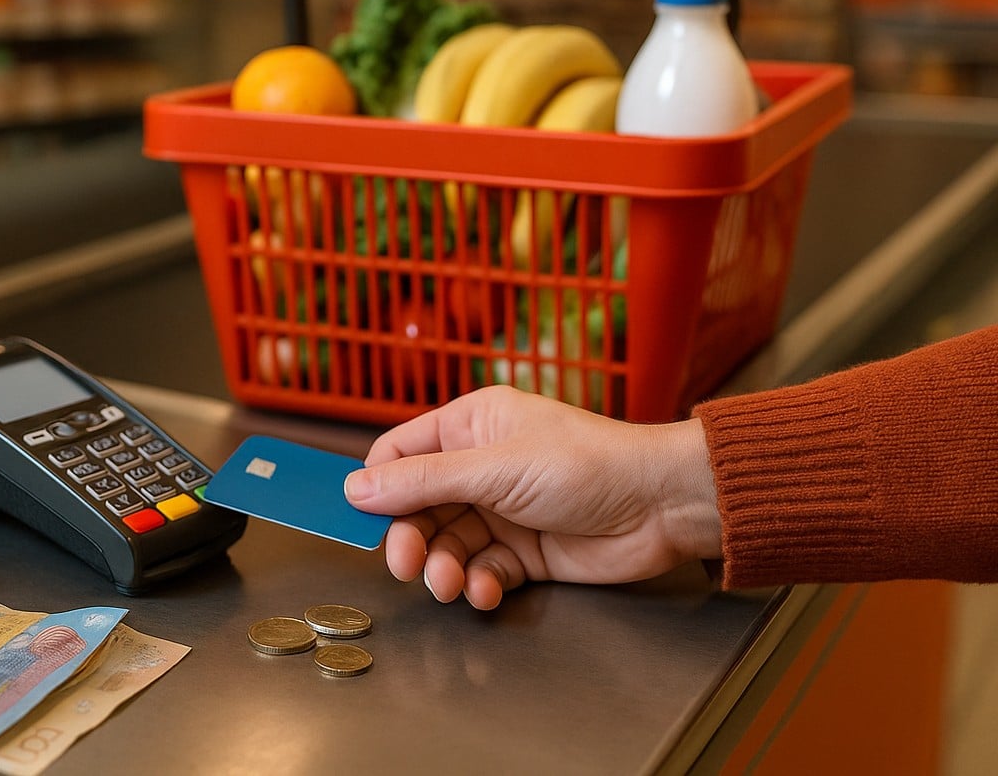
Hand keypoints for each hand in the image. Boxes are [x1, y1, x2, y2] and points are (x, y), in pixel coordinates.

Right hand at [343, 386, 719, 609]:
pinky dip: (477, 584)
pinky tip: (485, 591)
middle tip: (406, 564)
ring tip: (450, 583)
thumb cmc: (587, 464)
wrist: (661, 506)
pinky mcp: (525, 551)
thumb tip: (357, 487)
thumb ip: (423, 481)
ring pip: (447, 544)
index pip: (402, 454)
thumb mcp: (494, 468)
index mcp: (471, 426)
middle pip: (418, 506)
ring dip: (442, 567)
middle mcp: (481, 466)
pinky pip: (482, 570)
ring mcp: (503, 510)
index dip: (379, 486)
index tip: (362, 518)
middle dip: (410, 537)